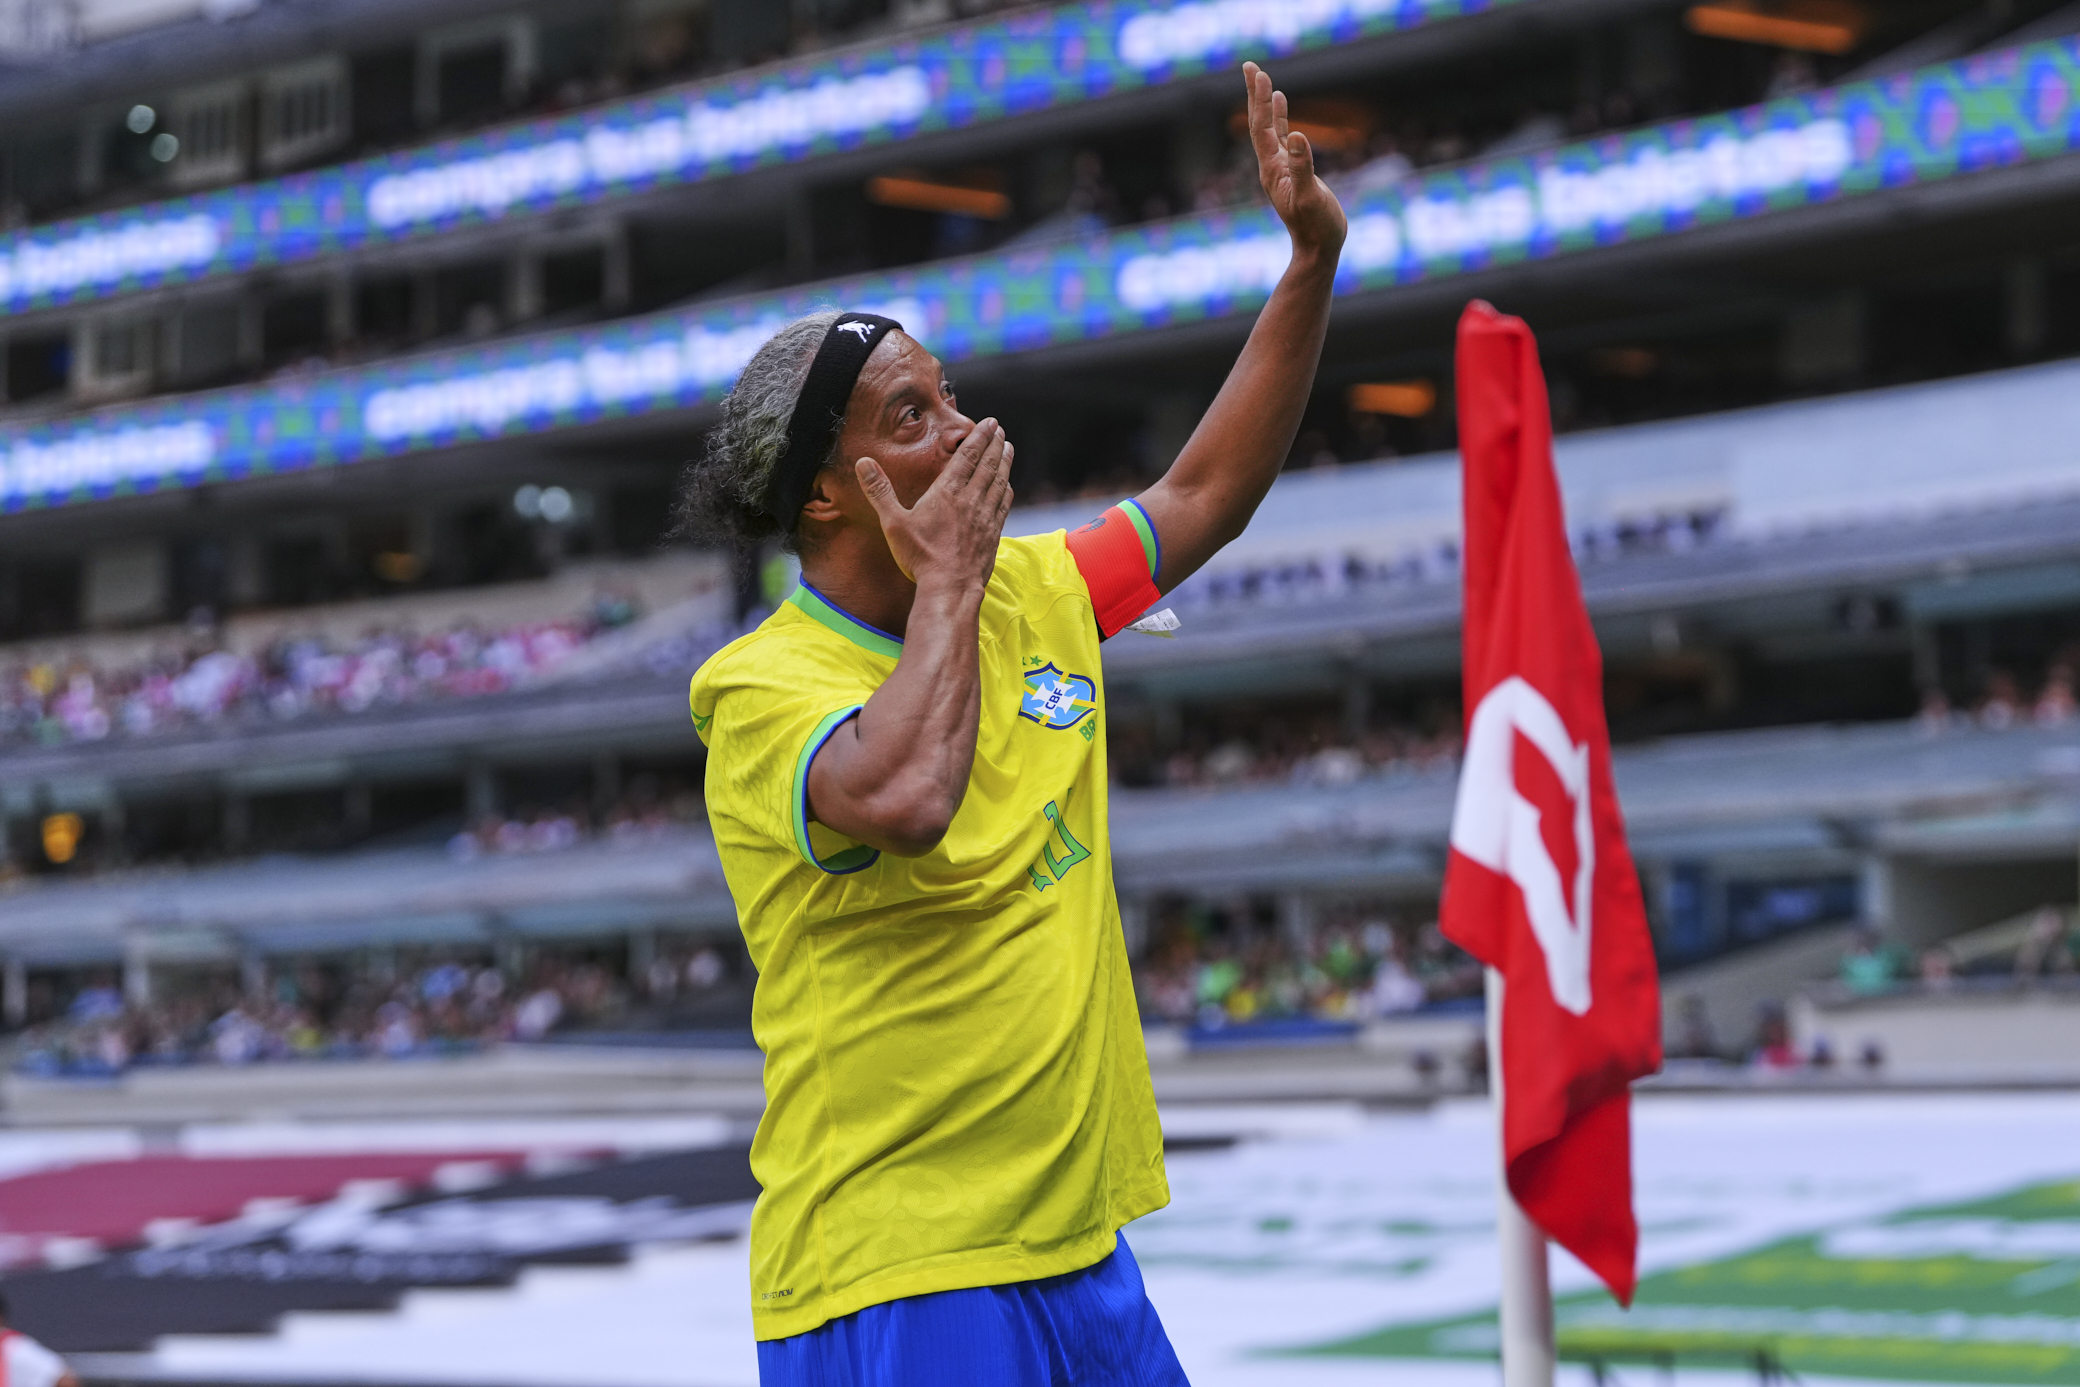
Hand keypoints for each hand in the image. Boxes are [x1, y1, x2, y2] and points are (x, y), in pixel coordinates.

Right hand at [855, 418, 1013, 592]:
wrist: (950, 587)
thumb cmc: (920, 556)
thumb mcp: (893, 522)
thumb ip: (879, 490)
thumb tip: (863, 463)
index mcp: (947, 492)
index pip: (967, 457)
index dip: (979, 437)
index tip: (990, 423)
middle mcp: (970, 500)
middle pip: (987, 465)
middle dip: (994, 444)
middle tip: (1000, 429)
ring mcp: (985, 517)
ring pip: (999, 482)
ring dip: (1004, 463)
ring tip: (1008, 448)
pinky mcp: (993, 534)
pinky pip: (1003, 505)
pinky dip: (1006, 490)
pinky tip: (1007, 486)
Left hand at [1244, 61, 1347, 264]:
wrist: (1319, 249)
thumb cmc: (1317, 227)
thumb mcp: (1311, 196)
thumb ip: (1303, 167)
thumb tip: (1295, 135)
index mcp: (1272, 169)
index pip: (1261, 127)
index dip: (1259, 100)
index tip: (1257, 73)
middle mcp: (1271, 166)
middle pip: (1259, 123)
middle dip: (1255, 94)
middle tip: (1250, 66)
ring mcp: (1281, 168)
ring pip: (1269, 128)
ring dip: (1265, 103)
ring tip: (1262, 79)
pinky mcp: (1292, 171)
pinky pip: (1282, 138)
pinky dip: (1279, 118)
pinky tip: (1281, 103)